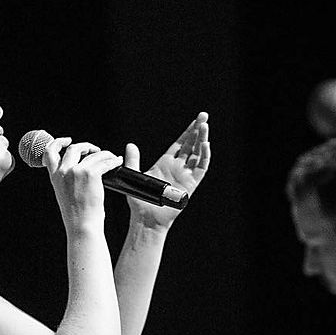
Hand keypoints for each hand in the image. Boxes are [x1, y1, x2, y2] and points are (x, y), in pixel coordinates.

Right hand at [43, 137, 123, 231]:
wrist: (82, 225)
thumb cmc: (77, 214)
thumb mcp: (64, 194)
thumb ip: (66, 179)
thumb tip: (78, 167)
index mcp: (54, 176)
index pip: (49, 152)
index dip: (58, 142)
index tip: (68, 140)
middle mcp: (63, 171)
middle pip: (74, 148)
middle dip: (87, 146)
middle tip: (96, 150)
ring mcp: (77, 171)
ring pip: (93, 154)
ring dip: (105, 154)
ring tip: (112, 158)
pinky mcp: (91, 174)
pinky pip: (105, 161)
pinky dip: (113, 160)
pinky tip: (118, 162)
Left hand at [124, 112, 210, 229]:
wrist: (147, 218)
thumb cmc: (140, 200)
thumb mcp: (134, 176)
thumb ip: (133, 160)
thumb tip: (130, 145)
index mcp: (166, 163)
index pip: (180, 143)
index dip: (187, 132)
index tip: (195, 120)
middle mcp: (178, 167)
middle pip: (191, 145)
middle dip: (198, 130)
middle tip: (204, 116)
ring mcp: (186, 175)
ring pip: (198, 154)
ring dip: (202, 140)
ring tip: (205, 126)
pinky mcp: (191, 185)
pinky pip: (201, 169)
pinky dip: (204, 157)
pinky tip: (205, 145)